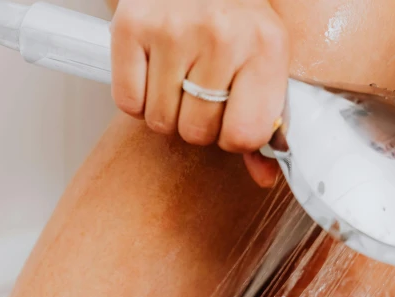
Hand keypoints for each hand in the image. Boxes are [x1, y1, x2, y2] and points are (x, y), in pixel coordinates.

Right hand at [110, 0, 288, 186]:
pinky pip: (128, 103)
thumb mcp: (263, 62)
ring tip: (177, 73)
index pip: (243, 136)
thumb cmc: (233, 19)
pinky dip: (136, 97)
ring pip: (160, 122)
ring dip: (165, 109)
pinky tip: (151, 68)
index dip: (232, 135)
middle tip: (198, 87)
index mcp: (266, 47)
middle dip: (195, 121)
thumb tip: (264, 178)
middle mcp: (222, 35)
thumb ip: (262, 122)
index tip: (230, 114)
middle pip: (196, 133)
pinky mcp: (132, 25)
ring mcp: (174, 28)